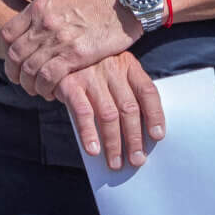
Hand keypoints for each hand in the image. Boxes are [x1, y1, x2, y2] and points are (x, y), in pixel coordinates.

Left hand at [0, 0, 139, 98]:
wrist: (125, 2)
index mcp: (38, 7)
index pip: (7, 34)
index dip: (4, 51)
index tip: (12, 60)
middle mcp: (44, 24)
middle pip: (15, 55)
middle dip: (13, 72)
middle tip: (20, 80)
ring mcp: (59, 40)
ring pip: (30, 69)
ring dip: (29, 83)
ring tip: (35, 88)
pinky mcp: (77, 55)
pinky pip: (51, 76)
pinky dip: (46, 87)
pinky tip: (51, 91)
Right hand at [56, 53, 167, 169]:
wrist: (57, 51)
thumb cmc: (90, 68)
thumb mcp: (112, 71)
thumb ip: (124, 92)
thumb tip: (138, 131)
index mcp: (127, 65)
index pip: (147, 91)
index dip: (155, 115)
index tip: (157, 136)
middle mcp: (111, 69)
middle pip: (128, 108)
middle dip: (134, 138)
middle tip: (137, 159)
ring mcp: (90, 76)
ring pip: (108, 114)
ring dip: (113, 143)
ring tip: (116, 162)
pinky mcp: (69, 84)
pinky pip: (82, 113)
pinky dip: (88, 133)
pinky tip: (93, 149)